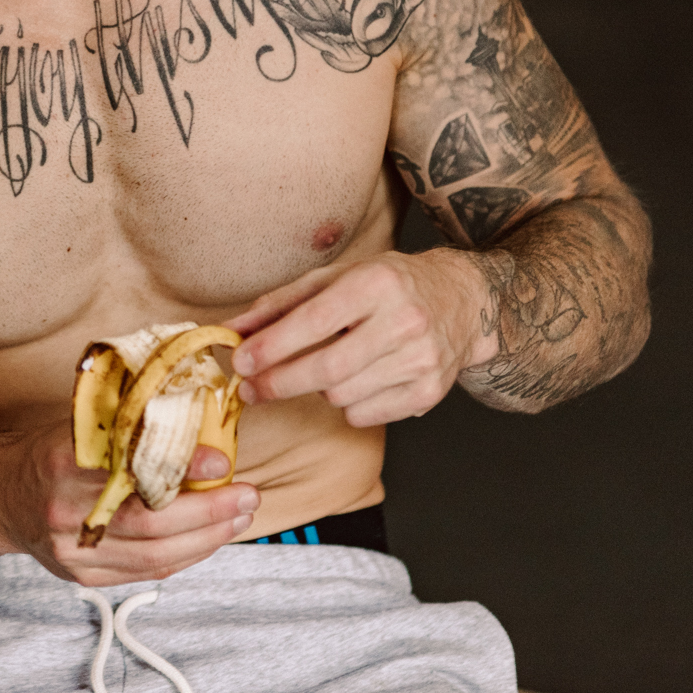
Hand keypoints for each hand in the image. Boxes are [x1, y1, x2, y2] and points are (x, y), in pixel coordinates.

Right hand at [0, 424, 259, 587]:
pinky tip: (208, 539)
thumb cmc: (47, 452)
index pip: (130, 467)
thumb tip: (196, 414)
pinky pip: (145, 571)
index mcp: (61, 461)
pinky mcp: (81, 574)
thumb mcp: (79, 425)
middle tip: (247, 495)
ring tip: (239, 517)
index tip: (222, 458)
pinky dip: (184, 556)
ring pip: (153, 555)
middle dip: (209, 512)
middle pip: (149, 523)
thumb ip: (128, 426)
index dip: (181, 468)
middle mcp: (64, 509)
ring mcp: (72, 549)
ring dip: (206, 539)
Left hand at [227, 249, 493, 426]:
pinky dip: (346, 405)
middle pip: (327, 369)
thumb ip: (280, 303)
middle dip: (279, 383)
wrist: (461, 300)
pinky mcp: (430, 391)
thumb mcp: (335, 278)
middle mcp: (404, 320)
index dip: (272, 346)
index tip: (240, 362)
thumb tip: (231, 329)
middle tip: (250, 389)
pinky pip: (364, 415)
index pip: (314, 321)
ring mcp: (422, 359)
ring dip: (316, 390)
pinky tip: (356, 381)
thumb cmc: (387, 285)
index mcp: (377, 283)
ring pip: (342, 395)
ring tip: (322, 368)